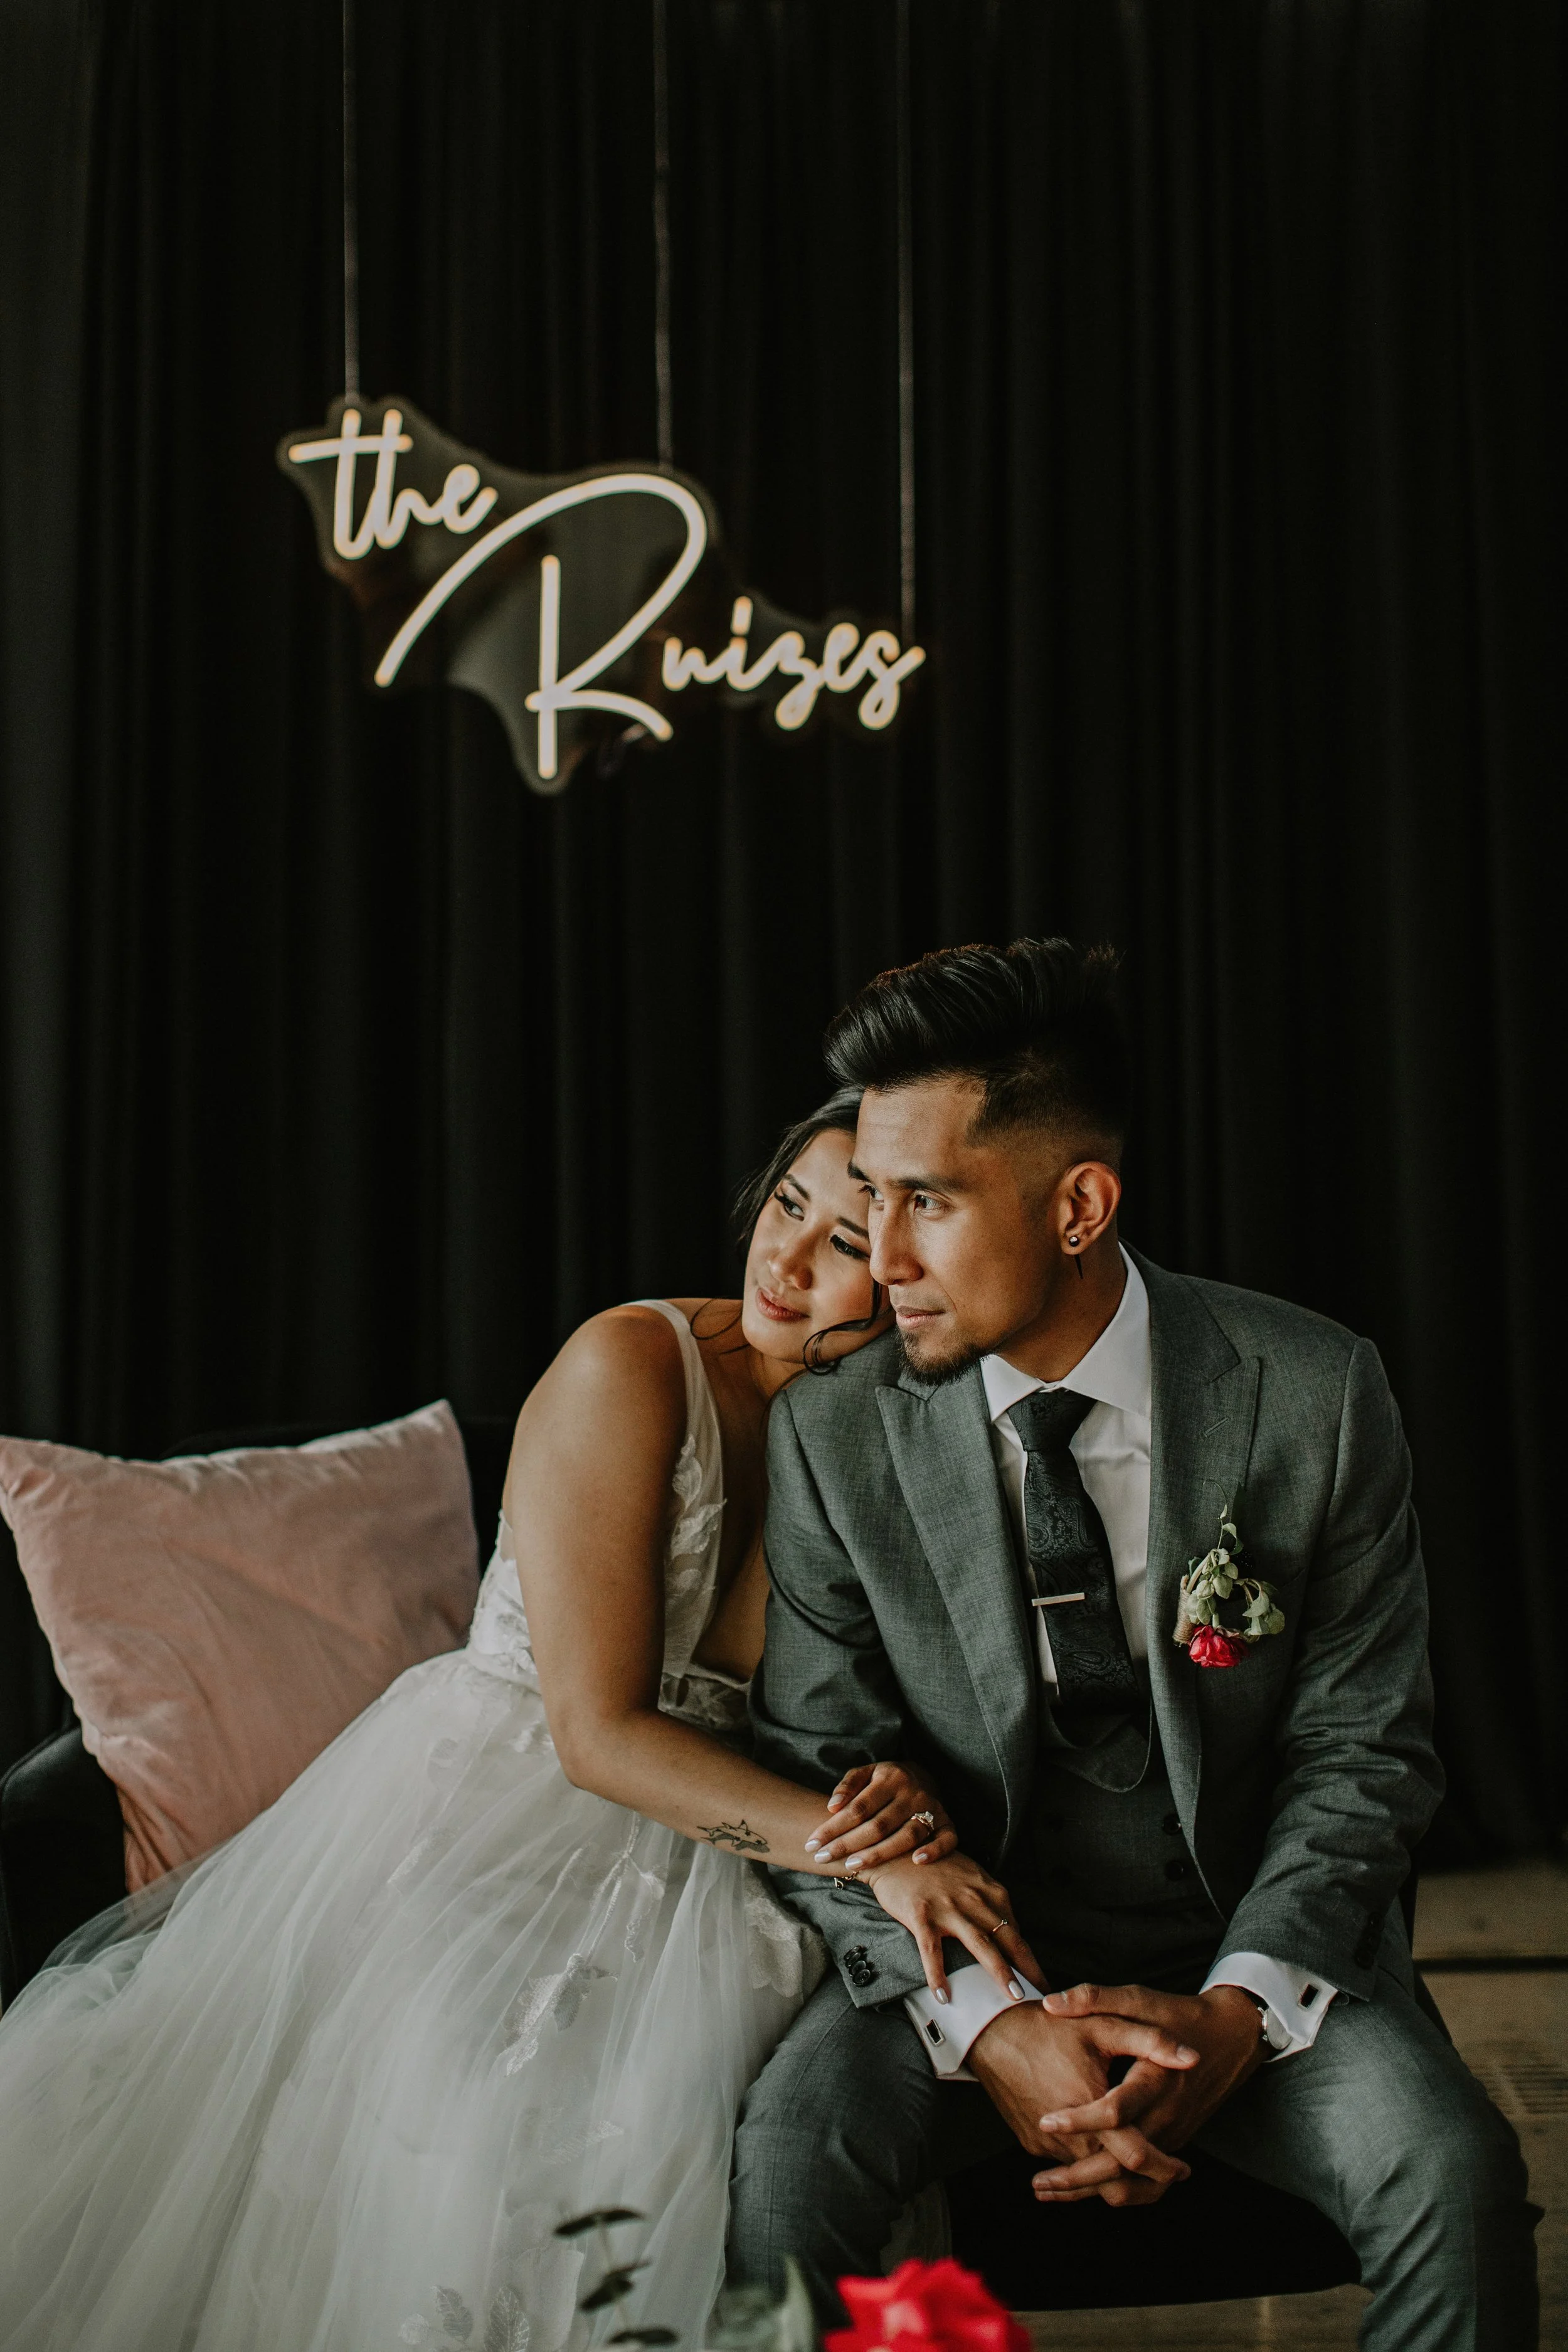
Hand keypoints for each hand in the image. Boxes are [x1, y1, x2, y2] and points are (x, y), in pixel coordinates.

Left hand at [804, 1762, 956, 1871]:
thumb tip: (832, 1806)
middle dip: (848, 1844)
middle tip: (823, 1858)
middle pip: (879, 1825)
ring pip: (907, 1836)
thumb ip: (847, 1786)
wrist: (924, 1775)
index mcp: (891, 1778)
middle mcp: (913, 1793)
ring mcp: (933, 1808)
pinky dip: (934, 1850)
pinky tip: (916, 1862)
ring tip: (852, 1866)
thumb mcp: (865, 1773)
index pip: (858, 1807)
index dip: (833, 1827)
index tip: (812, 1843)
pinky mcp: (948, 1823)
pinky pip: (947, 1839)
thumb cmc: (884, 1780)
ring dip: (879, 1854)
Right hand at [859, 1851, 1043, 2001]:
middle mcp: (972, 1898)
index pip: (1014, 1927)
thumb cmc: (933, 1866)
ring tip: (1014, 1997)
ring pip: (980, 1944)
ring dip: (1000, 1971)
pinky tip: (943, 1997)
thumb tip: (1008, 1929)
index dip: (1028, 1955)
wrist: (895, 1849)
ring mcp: (947, 1907)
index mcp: (986, 1889)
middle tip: (1042, 1992)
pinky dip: (938, 1974)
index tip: (1038, 1978)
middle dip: (1027, 1966)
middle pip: (1007, 1937)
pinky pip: (932, 1950)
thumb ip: (988, 1899)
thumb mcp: (968, 1875)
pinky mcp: (921, 1914)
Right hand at [966, 1994, 1201, 2205]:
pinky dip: (1089, 2166)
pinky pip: (1067, 2164)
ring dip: (1117, 2176)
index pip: (1135, 2156)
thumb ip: (1150, 2041)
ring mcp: (1045, 2145)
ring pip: (1089, 2178)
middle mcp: (1066, 2137)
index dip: (1164, 2166)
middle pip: (1114, 2179)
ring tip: (1143, 2165)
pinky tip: (1104, 2151)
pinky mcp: (1031, 2143)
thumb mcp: (1101, 2025)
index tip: (1185, 2168)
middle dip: (1146, 2181)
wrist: (991, 2033)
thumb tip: (1192, 2058)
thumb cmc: (1048, 2026)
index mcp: (1090, 2109)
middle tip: (1172, 2173)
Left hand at [1025, 1983, 1267, 2201]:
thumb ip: (1096, 1998)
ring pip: (1133, 2181)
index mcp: (1156, 2079)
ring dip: (1090, 2190)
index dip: (1080, 2119)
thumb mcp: (1139, 1998)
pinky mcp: (1172, 2144)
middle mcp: (1166, 2115)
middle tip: (1037, 2183)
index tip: (1044, 2120)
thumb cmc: (1179, 2015)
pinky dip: (1113, 2190)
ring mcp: (1172, 2135)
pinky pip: (1144, 2181)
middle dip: (1078, 2176)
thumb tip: (1050, 2003)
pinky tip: (1080, 2189)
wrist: (1232, 2039)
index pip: (1116, 2111)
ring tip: (1047, 2191)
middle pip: (1123, 2161)